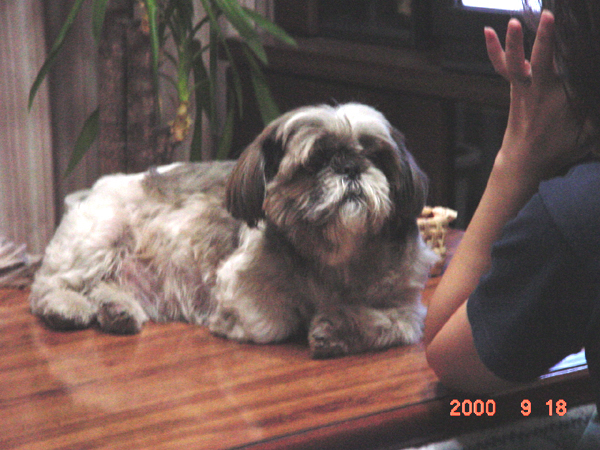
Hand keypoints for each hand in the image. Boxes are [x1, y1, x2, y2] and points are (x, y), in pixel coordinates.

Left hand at [485, 11, 584, 180]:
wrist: (522, 162)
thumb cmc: (556, 149)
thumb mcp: (587, 132)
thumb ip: (596, 112)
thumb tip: (597, 98)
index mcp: (560, 100)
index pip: (574, 70)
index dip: (582, 55)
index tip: (586, 35)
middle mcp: (539, 91)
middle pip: (541, 61)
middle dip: (545, 38)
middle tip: (550, 15)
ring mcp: (522, 88)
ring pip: (515, 63)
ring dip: (513, 42)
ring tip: (513, 21)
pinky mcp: (514, 87)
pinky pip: (503, 66)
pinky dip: (495, 50)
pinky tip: (489, 31)